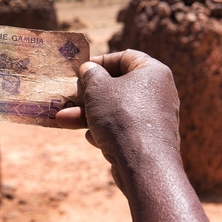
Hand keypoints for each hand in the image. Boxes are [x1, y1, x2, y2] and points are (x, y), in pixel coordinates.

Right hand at [57, 50, 208, 221]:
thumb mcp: (97, 88)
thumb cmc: (121, 116)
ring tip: (63, 120)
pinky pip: (123, 128)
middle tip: (70, 96)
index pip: (125, 57)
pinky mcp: (149, 140)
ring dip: (88, 114)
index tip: (82, 69)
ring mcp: (155, 118)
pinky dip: (105, 130)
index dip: (101, 61)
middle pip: (118, 86)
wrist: (144, 164)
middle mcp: (159, 92)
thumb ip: (90, 74)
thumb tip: (89, 69)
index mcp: (153, 72)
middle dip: (88, 94)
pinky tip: (91, 138)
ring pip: (116, 110)